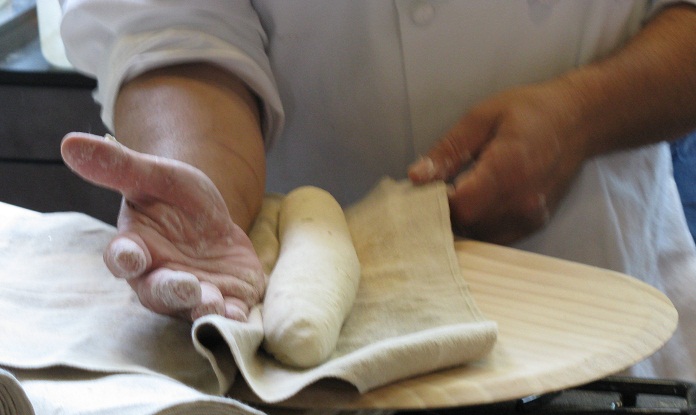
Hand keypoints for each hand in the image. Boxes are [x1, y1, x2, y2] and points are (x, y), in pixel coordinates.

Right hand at [61, 132, 264, 320]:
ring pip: (192, 309)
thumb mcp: (156, 176)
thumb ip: (119, 166)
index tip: (132, 257)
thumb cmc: (175, 198)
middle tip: (187, 286)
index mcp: (136, 247)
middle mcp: (159, 277)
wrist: (213, 218)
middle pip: (158, 292)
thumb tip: (69, 142)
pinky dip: (235, 316)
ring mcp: (193, 293)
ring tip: (215, 303)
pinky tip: (240, 313)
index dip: (126, 259)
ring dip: (203, 308)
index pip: (122, 258)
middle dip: (172, 291)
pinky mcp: (227, 299)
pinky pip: (229, 313)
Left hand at [409, 80, 586, 243]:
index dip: (435, 203)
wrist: (578, 120)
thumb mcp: (480, 118)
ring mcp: (532, 215)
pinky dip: (479, 226)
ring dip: (461, 221)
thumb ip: (447, 150)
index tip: (423, 189)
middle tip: (433, 192)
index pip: (461, 206)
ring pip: (480, 235)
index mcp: (508, 167)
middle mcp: (523, 199)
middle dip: (443, 213)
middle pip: (468, 224)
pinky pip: (496, 237)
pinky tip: (475, 204)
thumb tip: (415, 177)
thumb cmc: (527, 111)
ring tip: (454, 195)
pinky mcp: (535, 223)